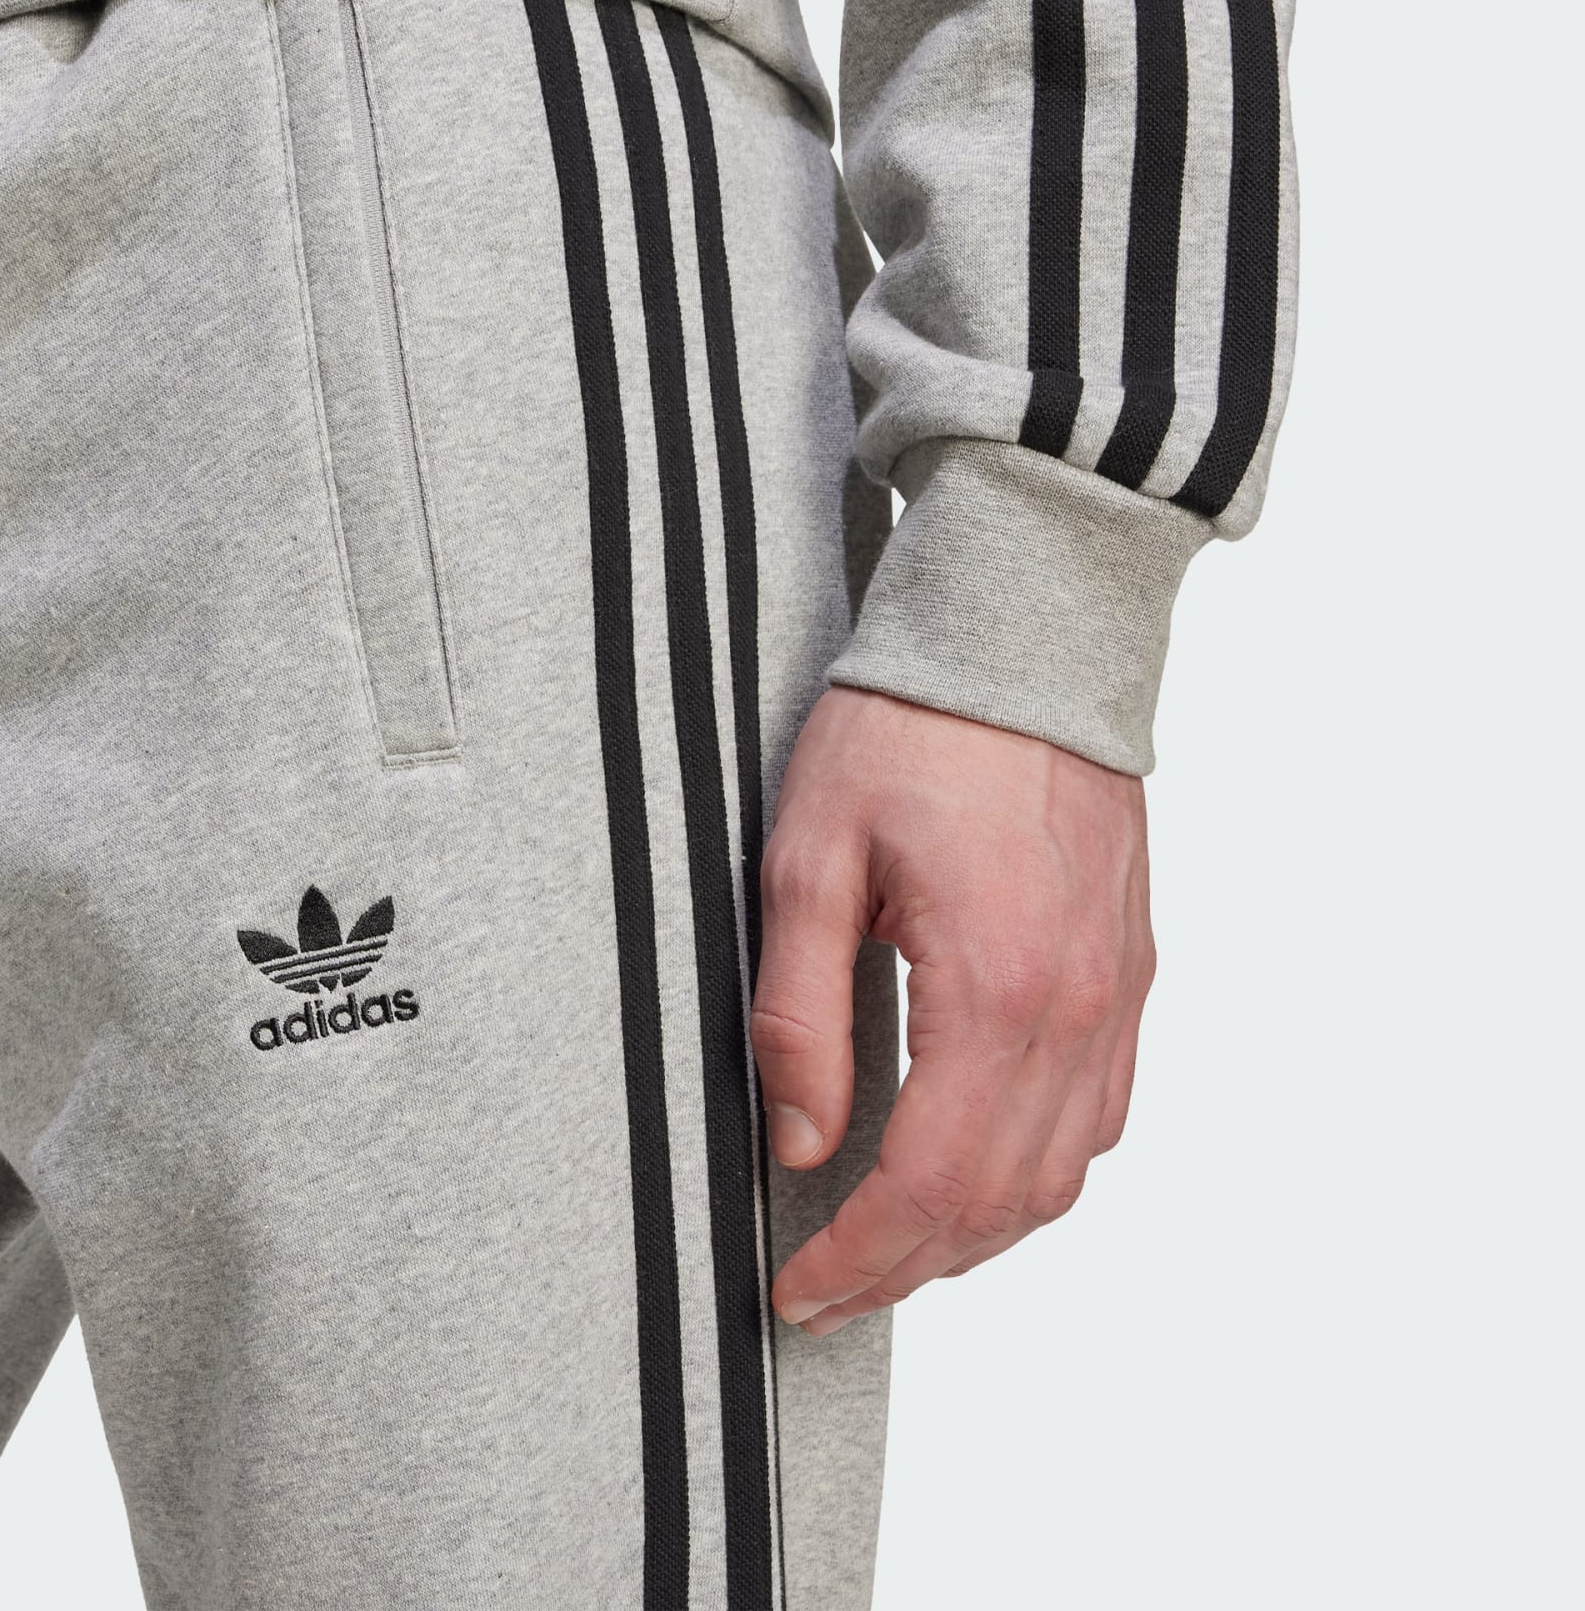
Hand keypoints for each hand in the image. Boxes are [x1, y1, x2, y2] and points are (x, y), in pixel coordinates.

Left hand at [752, 688, 1153, 1332]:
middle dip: (907, 1266)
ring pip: (1062, 1176)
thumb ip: (801, 1010)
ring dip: (975, 1234)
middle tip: (827, 1288)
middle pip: (1000, 1201)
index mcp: (995, 986)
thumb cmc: (908, 731)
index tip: (798, 1287)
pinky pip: (1101, 1115)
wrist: (1021, 640)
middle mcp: (1077, 1009)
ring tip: (890, 1247)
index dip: (859, 1255)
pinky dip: (1037, 1173)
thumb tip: (802, 1138)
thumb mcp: (809, 859)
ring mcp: (1117, 994)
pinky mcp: (1129, 971)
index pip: (929, 1180)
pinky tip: (977, 1171)